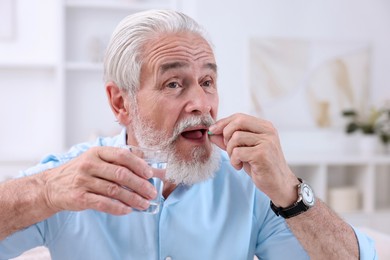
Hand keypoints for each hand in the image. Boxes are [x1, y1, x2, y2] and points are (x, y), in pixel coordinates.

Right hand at [42, 147, 163, 214]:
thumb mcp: (97, 161)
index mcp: (97, 152)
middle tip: (152, 193)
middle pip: (121, 174)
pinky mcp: (79, 197)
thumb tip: (152, 171)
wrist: (51, 186)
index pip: (122, 155)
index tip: (150, 174)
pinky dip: (118, 208)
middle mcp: (89, 164)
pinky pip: (102, 203)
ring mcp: (83, 180)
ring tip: (144, 204)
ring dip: (132, 198)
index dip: (139, 165)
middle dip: (140, 185)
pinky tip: (128, 210)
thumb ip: (120, 164)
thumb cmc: (82, 172)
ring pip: (114, 190)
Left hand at [208, 113, 298, 206]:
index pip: (239, 116)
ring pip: (236, 137)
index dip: (223, 123)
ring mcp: (267, 141)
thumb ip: (229, 140)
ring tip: (236, 160)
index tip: (212, 131)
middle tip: (229, 149)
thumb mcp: (243, 150)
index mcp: (265, 127)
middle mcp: (268, 131)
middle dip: (226, 135)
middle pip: (238, 122)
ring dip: (230, 151)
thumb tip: (212, 132)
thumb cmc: (261, 166)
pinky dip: (234, 160)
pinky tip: (239, 166)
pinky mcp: (263, 154)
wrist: (279, 184)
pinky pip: (238, 152)